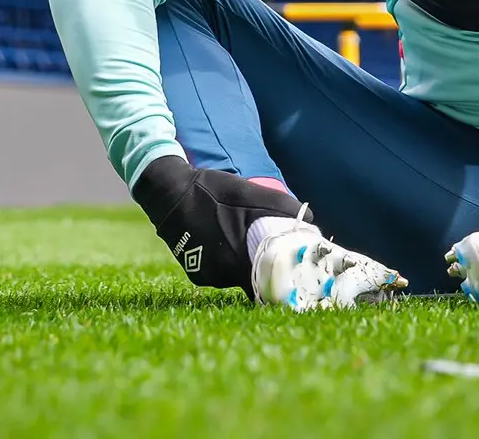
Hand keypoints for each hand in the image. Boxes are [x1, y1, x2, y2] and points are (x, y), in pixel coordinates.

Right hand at [131, 155, 309, 293]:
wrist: (169, 193)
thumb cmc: (211, 193)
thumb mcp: (248, 193)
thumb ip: (280, 206)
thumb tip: (310, 217)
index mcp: (236, 262)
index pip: (267, 285)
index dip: (282, 280)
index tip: (295, 275)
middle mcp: (220, 276)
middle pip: (252, 278)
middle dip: (265, 269)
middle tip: (278, 254)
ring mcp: (205, 275)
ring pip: (235, 274)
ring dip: (245, 262)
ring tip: (252, 243)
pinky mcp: (194, 269)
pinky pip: (220, 269)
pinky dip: (228, 260)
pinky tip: (230, 241)